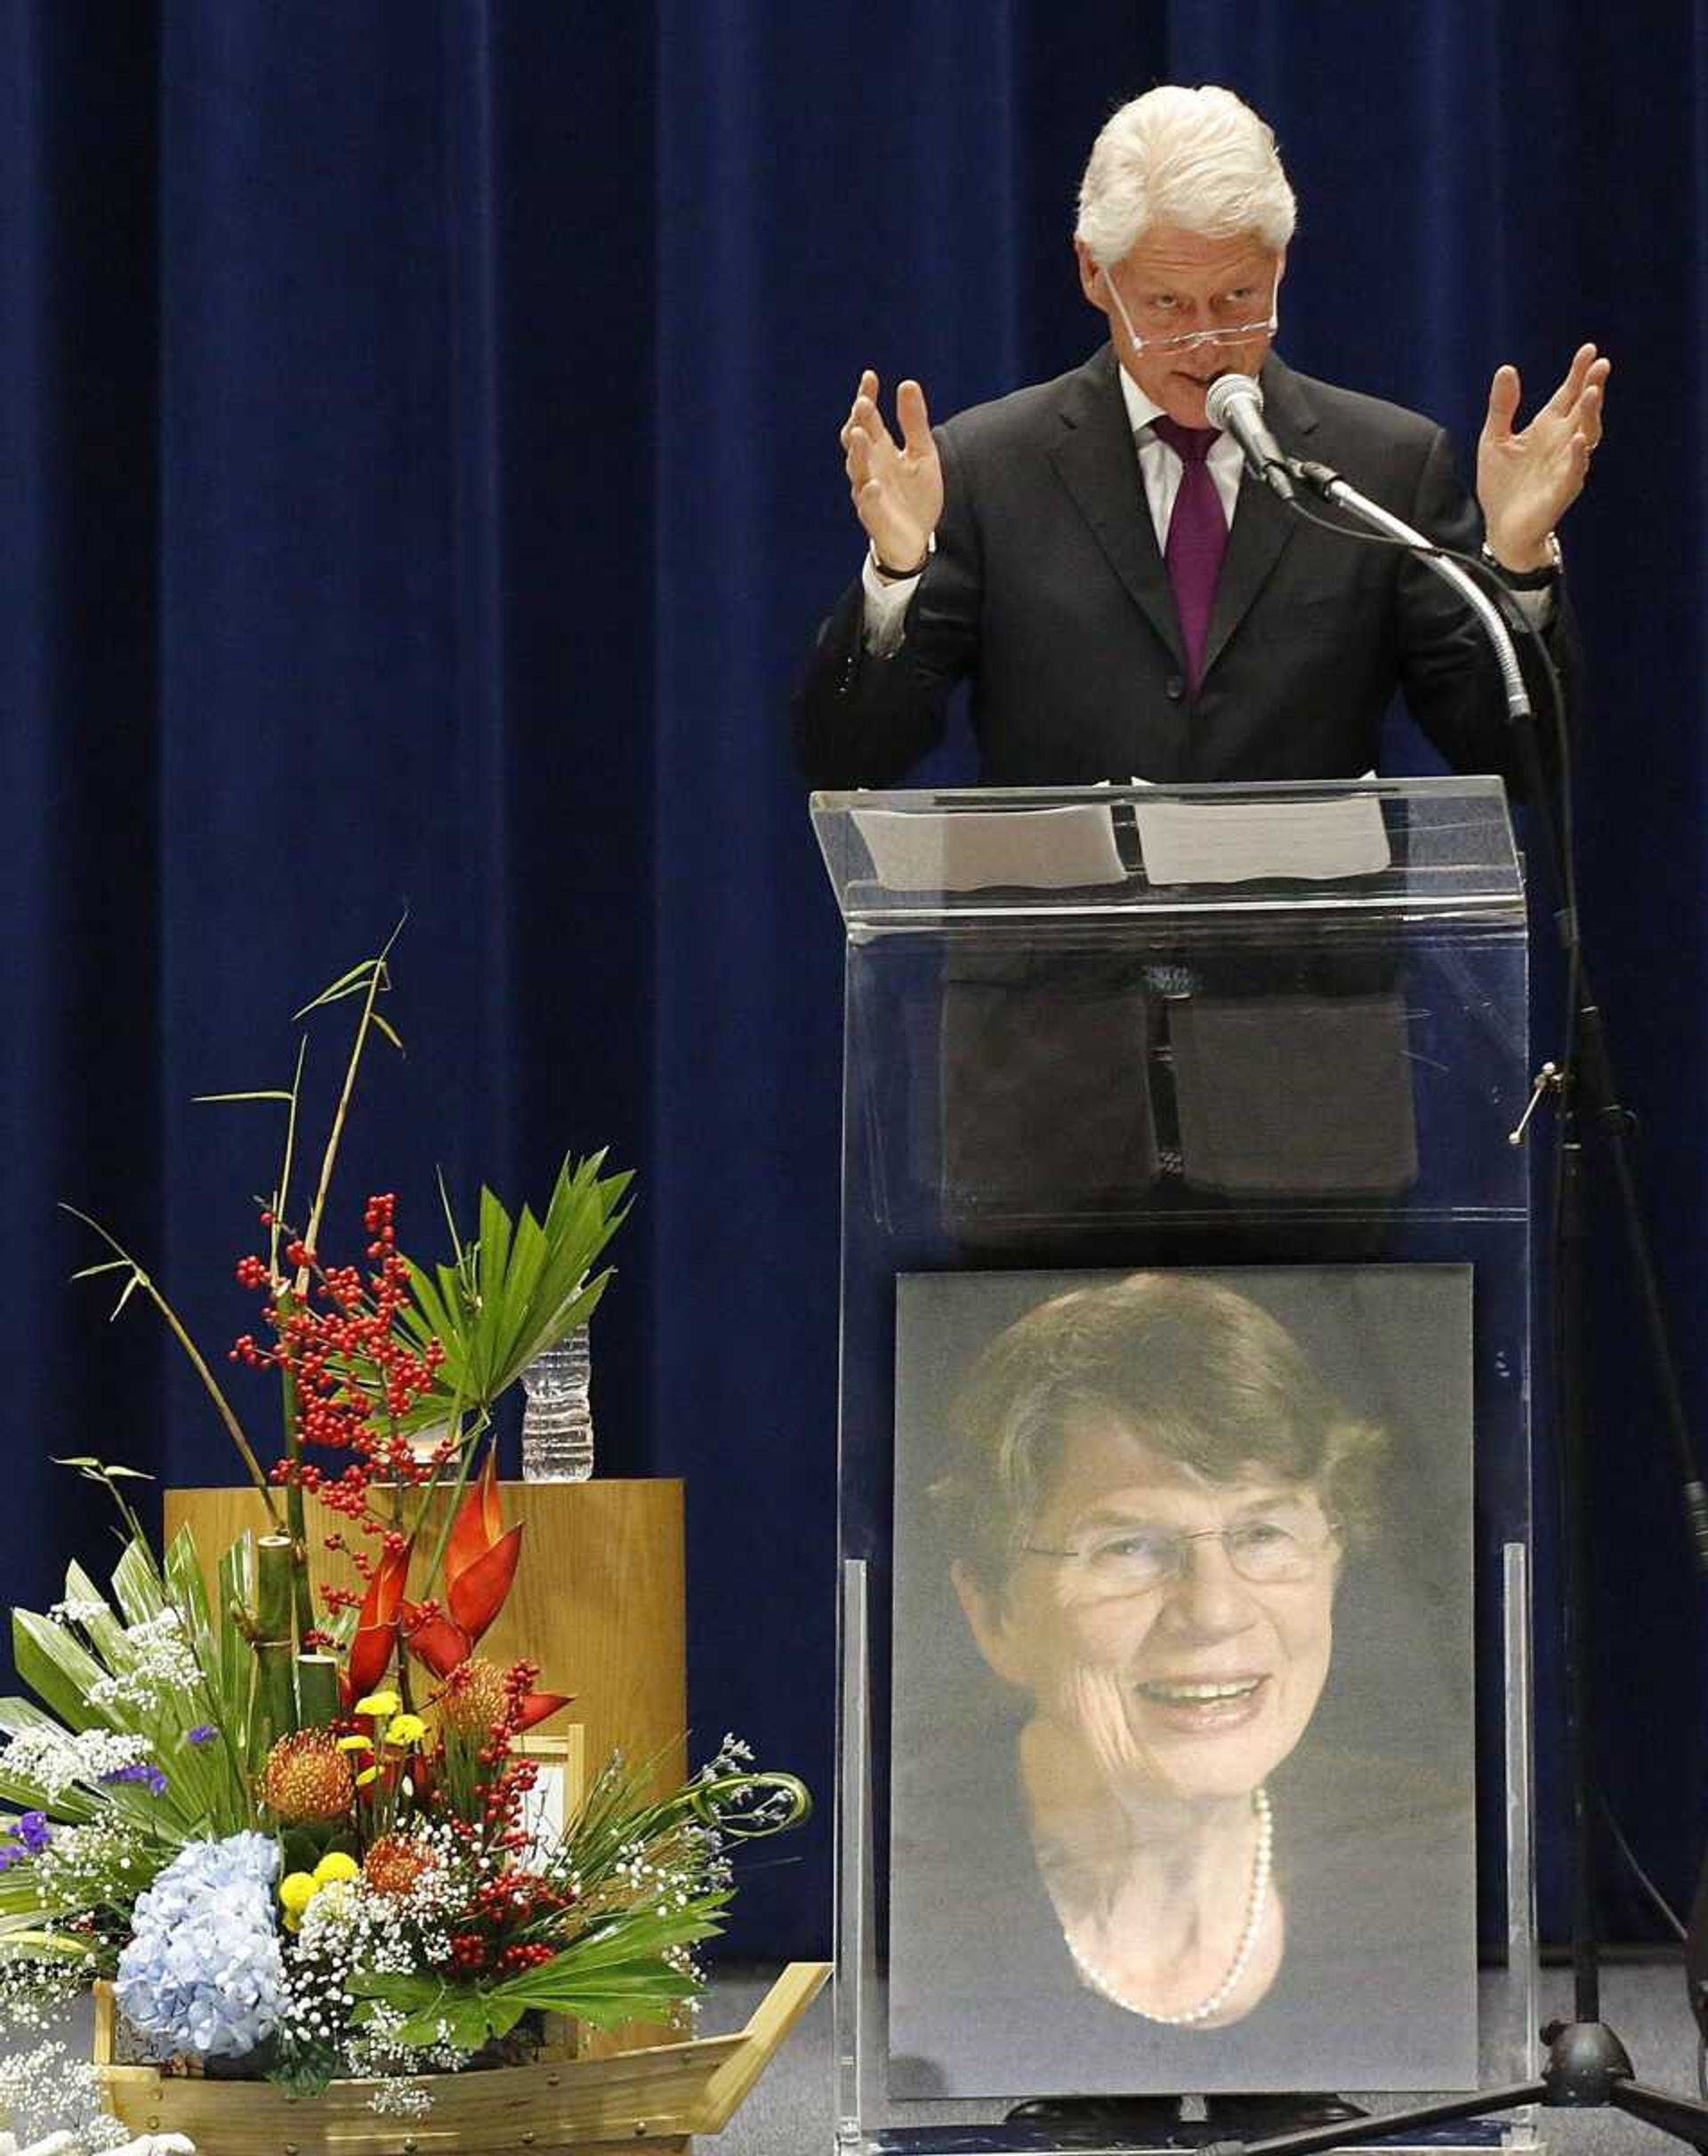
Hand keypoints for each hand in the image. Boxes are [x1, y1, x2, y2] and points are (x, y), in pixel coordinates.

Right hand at [840, 370, 941, 572]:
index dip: (866, 398)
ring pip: (858, 471)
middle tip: (863, 404)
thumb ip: (914, 422)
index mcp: (880, 450)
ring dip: (858, 454)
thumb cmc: (915, 495)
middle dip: (858, 423)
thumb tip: (907, 383)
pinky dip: (869, 496)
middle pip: (857, 442)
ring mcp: (870, 494)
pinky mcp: (876, 520)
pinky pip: (869, 507)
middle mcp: (870, 469)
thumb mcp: (922, 453)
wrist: (917, 540)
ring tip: (860, 435)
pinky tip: (873, 485)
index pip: (867, 419)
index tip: (870, 377)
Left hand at [1477, 342, 1608, 569]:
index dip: (1579, 373)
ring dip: (1590, 415)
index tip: (1589, 350)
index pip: (1568, 394)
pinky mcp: (1561, 491)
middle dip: (1593, 388)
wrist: (1500, 529)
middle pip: (1583, 410)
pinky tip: (1577, 440)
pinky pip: (1574, 471)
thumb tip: (1507, 368)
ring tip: (1592, 394)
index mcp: (1547, 428)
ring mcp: (1564, 466)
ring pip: (1586, 436)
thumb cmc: (1502, 486)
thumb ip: (1502, 406)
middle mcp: (1561, 443)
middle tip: (1601, 365)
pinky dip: (1577, 456)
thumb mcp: (1494, 439)